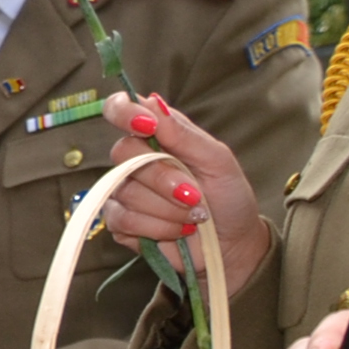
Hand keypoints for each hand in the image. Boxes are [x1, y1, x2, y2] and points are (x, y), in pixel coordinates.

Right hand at [101, 92, 269, 293]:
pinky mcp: (119, 223)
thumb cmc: (229, 198)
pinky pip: (122, 219)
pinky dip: (155, 226)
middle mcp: (137, 160)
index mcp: (159, 136)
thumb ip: (184, 134)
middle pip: (123, 153)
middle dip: (161, 177)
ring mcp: (124, 192)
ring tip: (191, 215)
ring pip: (124, 191)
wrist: (229, 245)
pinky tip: (176, 229)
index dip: (123, 111)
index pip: (121, 109)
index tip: (146, 126)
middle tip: (192, 193)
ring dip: (165, 208)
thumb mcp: (217, 160)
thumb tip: (152, 103)